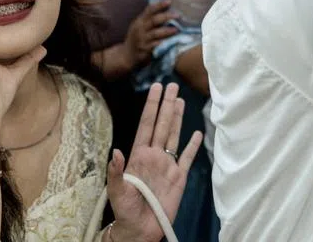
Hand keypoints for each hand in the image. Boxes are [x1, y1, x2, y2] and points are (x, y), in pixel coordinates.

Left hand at [108, 83, 202, 241]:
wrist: (140, 230)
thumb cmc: (125, 211)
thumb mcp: (117, 191)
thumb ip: (116, 172)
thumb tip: (116, 152)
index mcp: (138, 155)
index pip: (147, 125)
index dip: (151, 106)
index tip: (155, 88)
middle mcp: (154, 155)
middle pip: (162, 125)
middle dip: (167, 105)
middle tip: (172, 85)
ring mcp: (167, 165)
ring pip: (174, 136)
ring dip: (178, 118)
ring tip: (180, 100)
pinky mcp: (179, 178)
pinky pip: (187, 158)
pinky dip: (192, 146)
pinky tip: (196, 133)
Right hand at [124, 1, 177, 66]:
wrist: (126, 54)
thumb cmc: (137, 37)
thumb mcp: (140, 26)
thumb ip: (149, 18)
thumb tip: (165, 7)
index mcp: (140, 21)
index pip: (149, 10)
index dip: (159, 5)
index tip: (169, 1)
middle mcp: (140, 29)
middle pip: (153, 20)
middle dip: (166, 16)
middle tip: (178, 15)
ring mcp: (142, 40)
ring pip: (155, 33)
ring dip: (167, 31)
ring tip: (176, 29)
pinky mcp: (145, 50)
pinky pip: (155, 45)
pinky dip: (163, 43)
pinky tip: (171, 42)